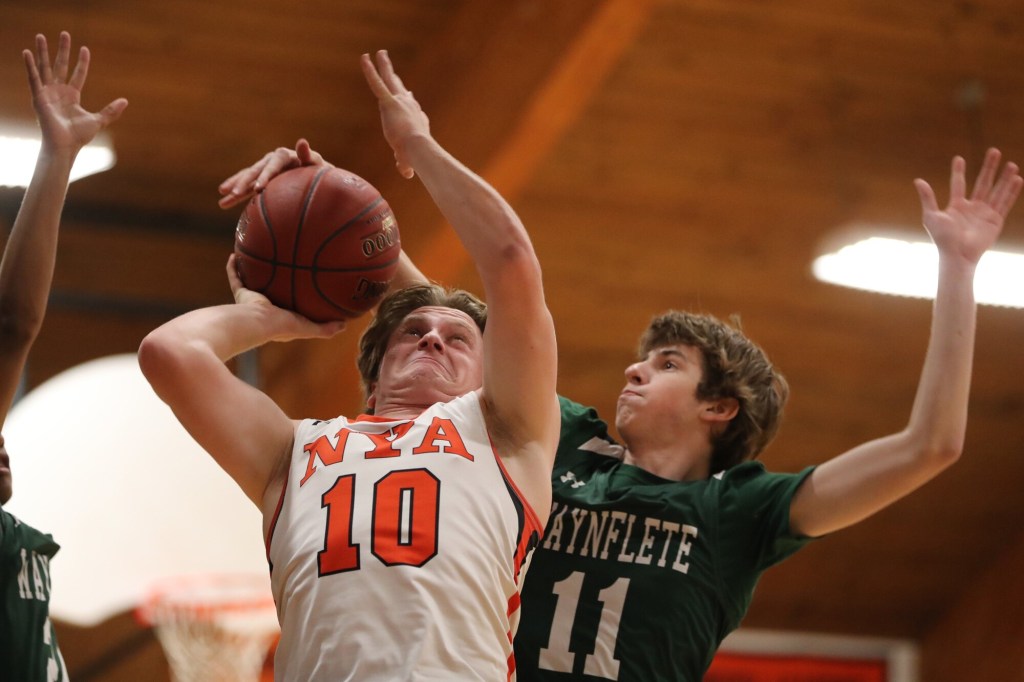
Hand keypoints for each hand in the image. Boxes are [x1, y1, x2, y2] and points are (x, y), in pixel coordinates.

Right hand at [23, 32, 127, 154]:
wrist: (65, 146)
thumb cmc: (79, 136)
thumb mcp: (98, 120)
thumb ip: (111, 111)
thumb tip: (125, 101)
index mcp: (72, 95)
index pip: (78, 74)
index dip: (82, 62)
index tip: (85, 49)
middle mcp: (58, 91)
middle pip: (60, 65)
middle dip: (62, 50)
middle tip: (64, 33)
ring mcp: (47, 93)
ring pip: (45, 67)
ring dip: (42, 52)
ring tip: (40, 36)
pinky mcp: (38, 97)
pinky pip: (33, 78)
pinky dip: (30, 66)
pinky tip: (27, 53)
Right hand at [218, 138, 327, 208]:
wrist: (317, 178)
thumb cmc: (319, 172)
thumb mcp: (316, 164)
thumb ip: (309, 155)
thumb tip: (302, 142)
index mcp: (282, 156)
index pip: (271, 166)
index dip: (264, 176)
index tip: (258, 189)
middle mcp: (270, 160)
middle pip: (254, 171)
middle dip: (243, 183)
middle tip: (234, 194)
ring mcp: (264, 170)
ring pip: (246, 178)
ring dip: (234, 187)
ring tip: (222, 196)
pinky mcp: (261, 180)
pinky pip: (246, 187)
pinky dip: (236, 194)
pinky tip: (224, 201)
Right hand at [225, 256, 345, 338]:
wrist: (258, 323)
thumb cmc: (283, 326)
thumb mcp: (309, 328)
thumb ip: (326, 328)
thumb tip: (345, 324)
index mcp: (280, 316)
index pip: (289, 305)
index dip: (294, 295)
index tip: (302, 283)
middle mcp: (266, 307)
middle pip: (271, 290)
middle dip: (275, 279)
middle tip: (283, 264)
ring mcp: (251, 300)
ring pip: (252, 281)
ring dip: (253, 270)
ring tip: (259, 255)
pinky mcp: (241, 293)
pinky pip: (235, 276)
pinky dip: (234, 266)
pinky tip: (236, 253)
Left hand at [360, 50, 429, 178]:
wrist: (417, 148)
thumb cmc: (415, 156)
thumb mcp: (409, 160)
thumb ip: (405, 164)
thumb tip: (406, 174)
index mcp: (416, 118)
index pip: (411, 106)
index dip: (408, 100)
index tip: (408, 94)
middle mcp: (410, 106)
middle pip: (401, 88)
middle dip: (394, 75)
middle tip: (389, 64)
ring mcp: (400, 102)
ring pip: (390, 79)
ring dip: (384, 65)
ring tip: (379, 53)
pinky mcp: (389, 102)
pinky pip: (377, 83)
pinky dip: (370, 71)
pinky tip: (364, 59)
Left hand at [914, 148, 1022, 264]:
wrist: (957, 254)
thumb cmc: (942, 238)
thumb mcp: (931, 216)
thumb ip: (927, 198)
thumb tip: (918, 180)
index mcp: (956, 206)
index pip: (959, 185)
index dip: (958, 172)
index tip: (958, 158)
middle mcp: (972, 208)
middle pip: (982, 183)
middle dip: (989, 167)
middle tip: (994, 150)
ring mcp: (985, 213)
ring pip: (997, 191)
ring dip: (1004, 178)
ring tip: (1011, 164)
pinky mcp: (995, 220)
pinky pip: (1005, 203)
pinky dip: (1011, 192)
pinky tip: (1017, 179)